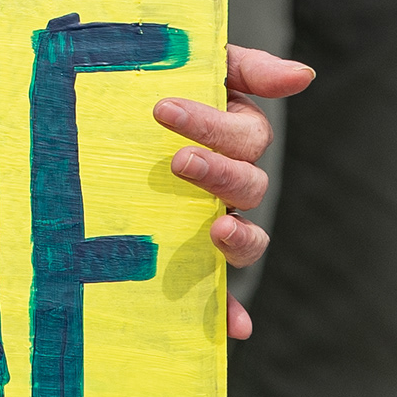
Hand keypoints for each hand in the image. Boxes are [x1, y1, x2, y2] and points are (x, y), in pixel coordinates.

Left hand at [154, 45, 312, 341]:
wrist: (93, 121)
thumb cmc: (145, 90)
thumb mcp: (195, 69)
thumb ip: (244, 67)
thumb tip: (303, 76)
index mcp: (231, 138)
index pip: (247, 135)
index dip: (212, 124)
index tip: (162, 109)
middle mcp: (227, 185)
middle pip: (251, 186)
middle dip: (219, 173)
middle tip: (177, 161)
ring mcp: (210, 225)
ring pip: (247, 239)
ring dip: (240, 238)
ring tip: (216, 230)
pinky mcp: (189, 263)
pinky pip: (218, 295)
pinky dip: (231, 312)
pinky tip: (236, 329)